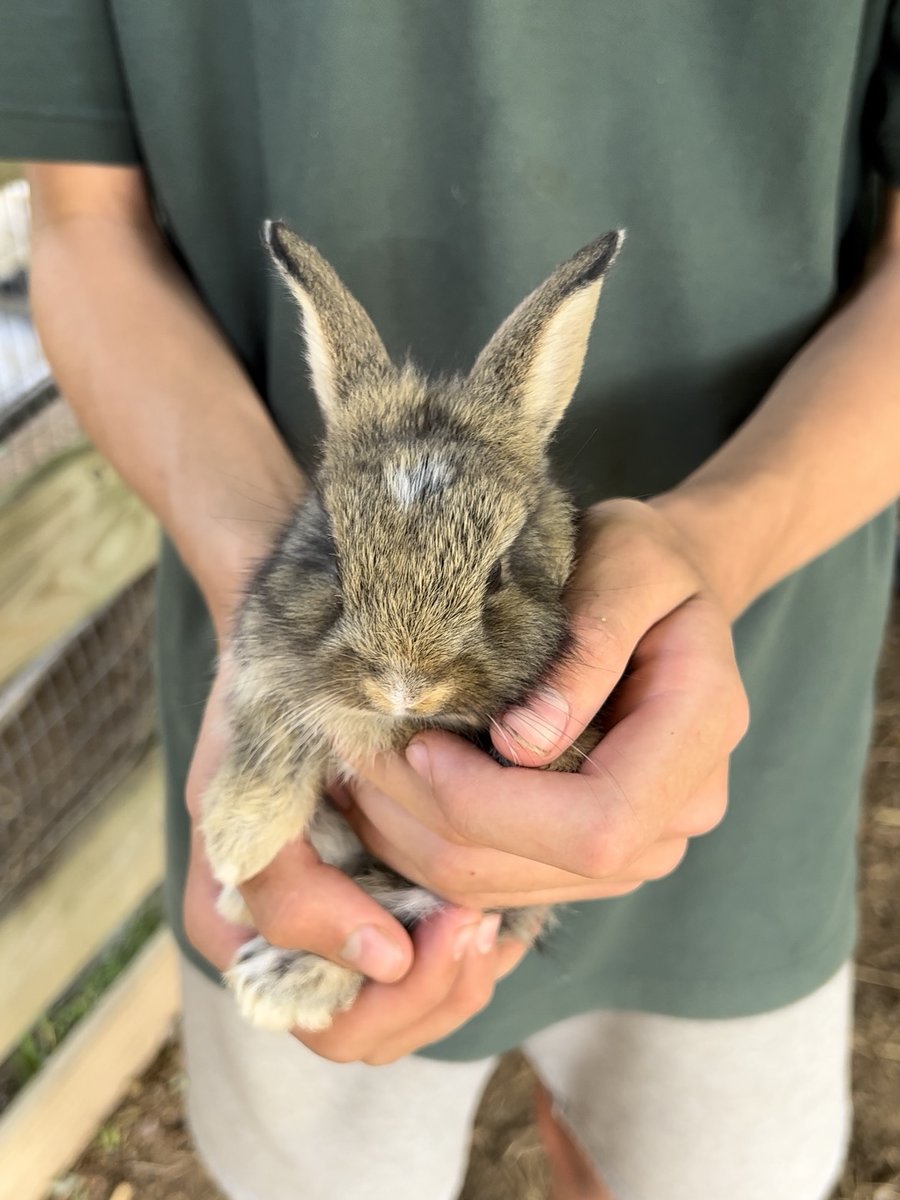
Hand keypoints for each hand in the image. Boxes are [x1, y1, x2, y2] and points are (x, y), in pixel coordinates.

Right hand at [184, 658, 525, 1062]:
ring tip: (499, 912)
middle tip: (483, 920)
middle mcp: (288, 949)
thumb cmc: (273, 707)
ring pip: (417, 1009)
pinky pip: (442, 967)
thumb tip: (383, 957)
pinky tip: (505, 903)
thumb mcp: (256, 783)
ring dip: (465, 969)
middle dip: (440, 986)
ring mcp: (341, 936)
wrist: (305, 655)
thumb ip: (288, 884)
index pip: (333, 1021)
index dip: (403, 991)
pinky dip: (478, 947)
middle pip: (380, 1033)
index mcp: (236, 930)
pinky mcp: (387, 909)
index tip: (456, 916)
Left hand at [336, 498, 749, 907]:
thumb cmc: (642, 562)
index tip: (419, 743)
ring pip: (500, 888)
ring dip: (411, 837)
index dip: (492, 803)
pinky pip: (492, 882)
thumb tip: (522, 744)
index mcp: (702, 734)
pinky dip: (424, 845)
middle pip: (539, 867)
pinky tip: (385, 790)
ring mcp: (640, 848)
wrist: (663, 594)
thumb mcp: (628, 560)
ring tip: (357, 766)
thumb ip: (590, 643)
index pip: (599, 825)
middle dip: (428, 818)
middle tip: (355, 749)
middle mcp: (680, 813)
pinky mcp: (590, 859)